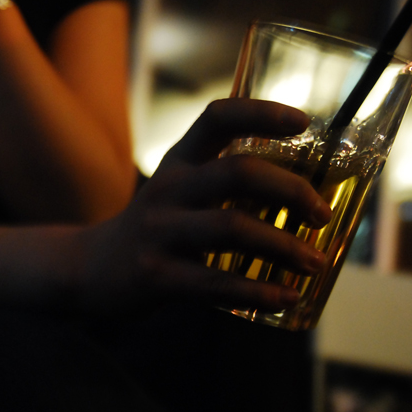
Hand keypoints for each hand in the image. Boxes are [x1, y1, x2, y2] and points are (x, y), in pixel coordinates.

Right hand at [79, 98, 332, 315]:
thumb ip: (223, 186)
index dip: (261, 113)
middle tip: (322, 214)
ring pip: (234, 228)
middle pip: (238, 173)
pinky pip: (216, 283)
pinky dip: (258, 292)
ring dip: (284, 247)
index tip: (303, 122)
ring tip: (315, 263)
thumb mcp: (177, 192)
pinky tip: (287, 298)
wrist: (88, 269)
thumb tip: (305, 198)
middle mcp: (167, 188)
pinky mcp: (155, 275)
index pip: (217, 118)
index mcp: (178, 162)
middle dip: (292, 190)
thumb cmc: (154, 229)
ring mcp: (159, 231)